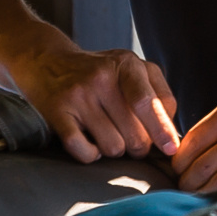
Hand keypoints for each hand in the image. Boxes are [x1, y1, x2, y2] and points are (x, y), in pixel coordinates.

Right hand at [10, 43, 180, 163]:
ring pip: (113, 147)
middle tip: (129, 135)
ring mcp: (78, 95)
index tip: (170, 148)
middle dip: (138, 145)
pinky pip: (85, 152)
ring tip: (105, 131)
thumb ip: (157, 94)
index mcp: (125, 64)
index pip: (147, 102)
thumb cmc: (97, 72)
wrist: (45, 60)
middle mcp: (101, 77)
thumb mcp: (130, 69)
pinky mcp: (57, 112)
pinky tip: (88, 140)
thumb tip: (171, 133)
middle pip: (134, 134)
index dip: (162, 130)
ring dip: (113, 148)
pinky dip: (90, 154)